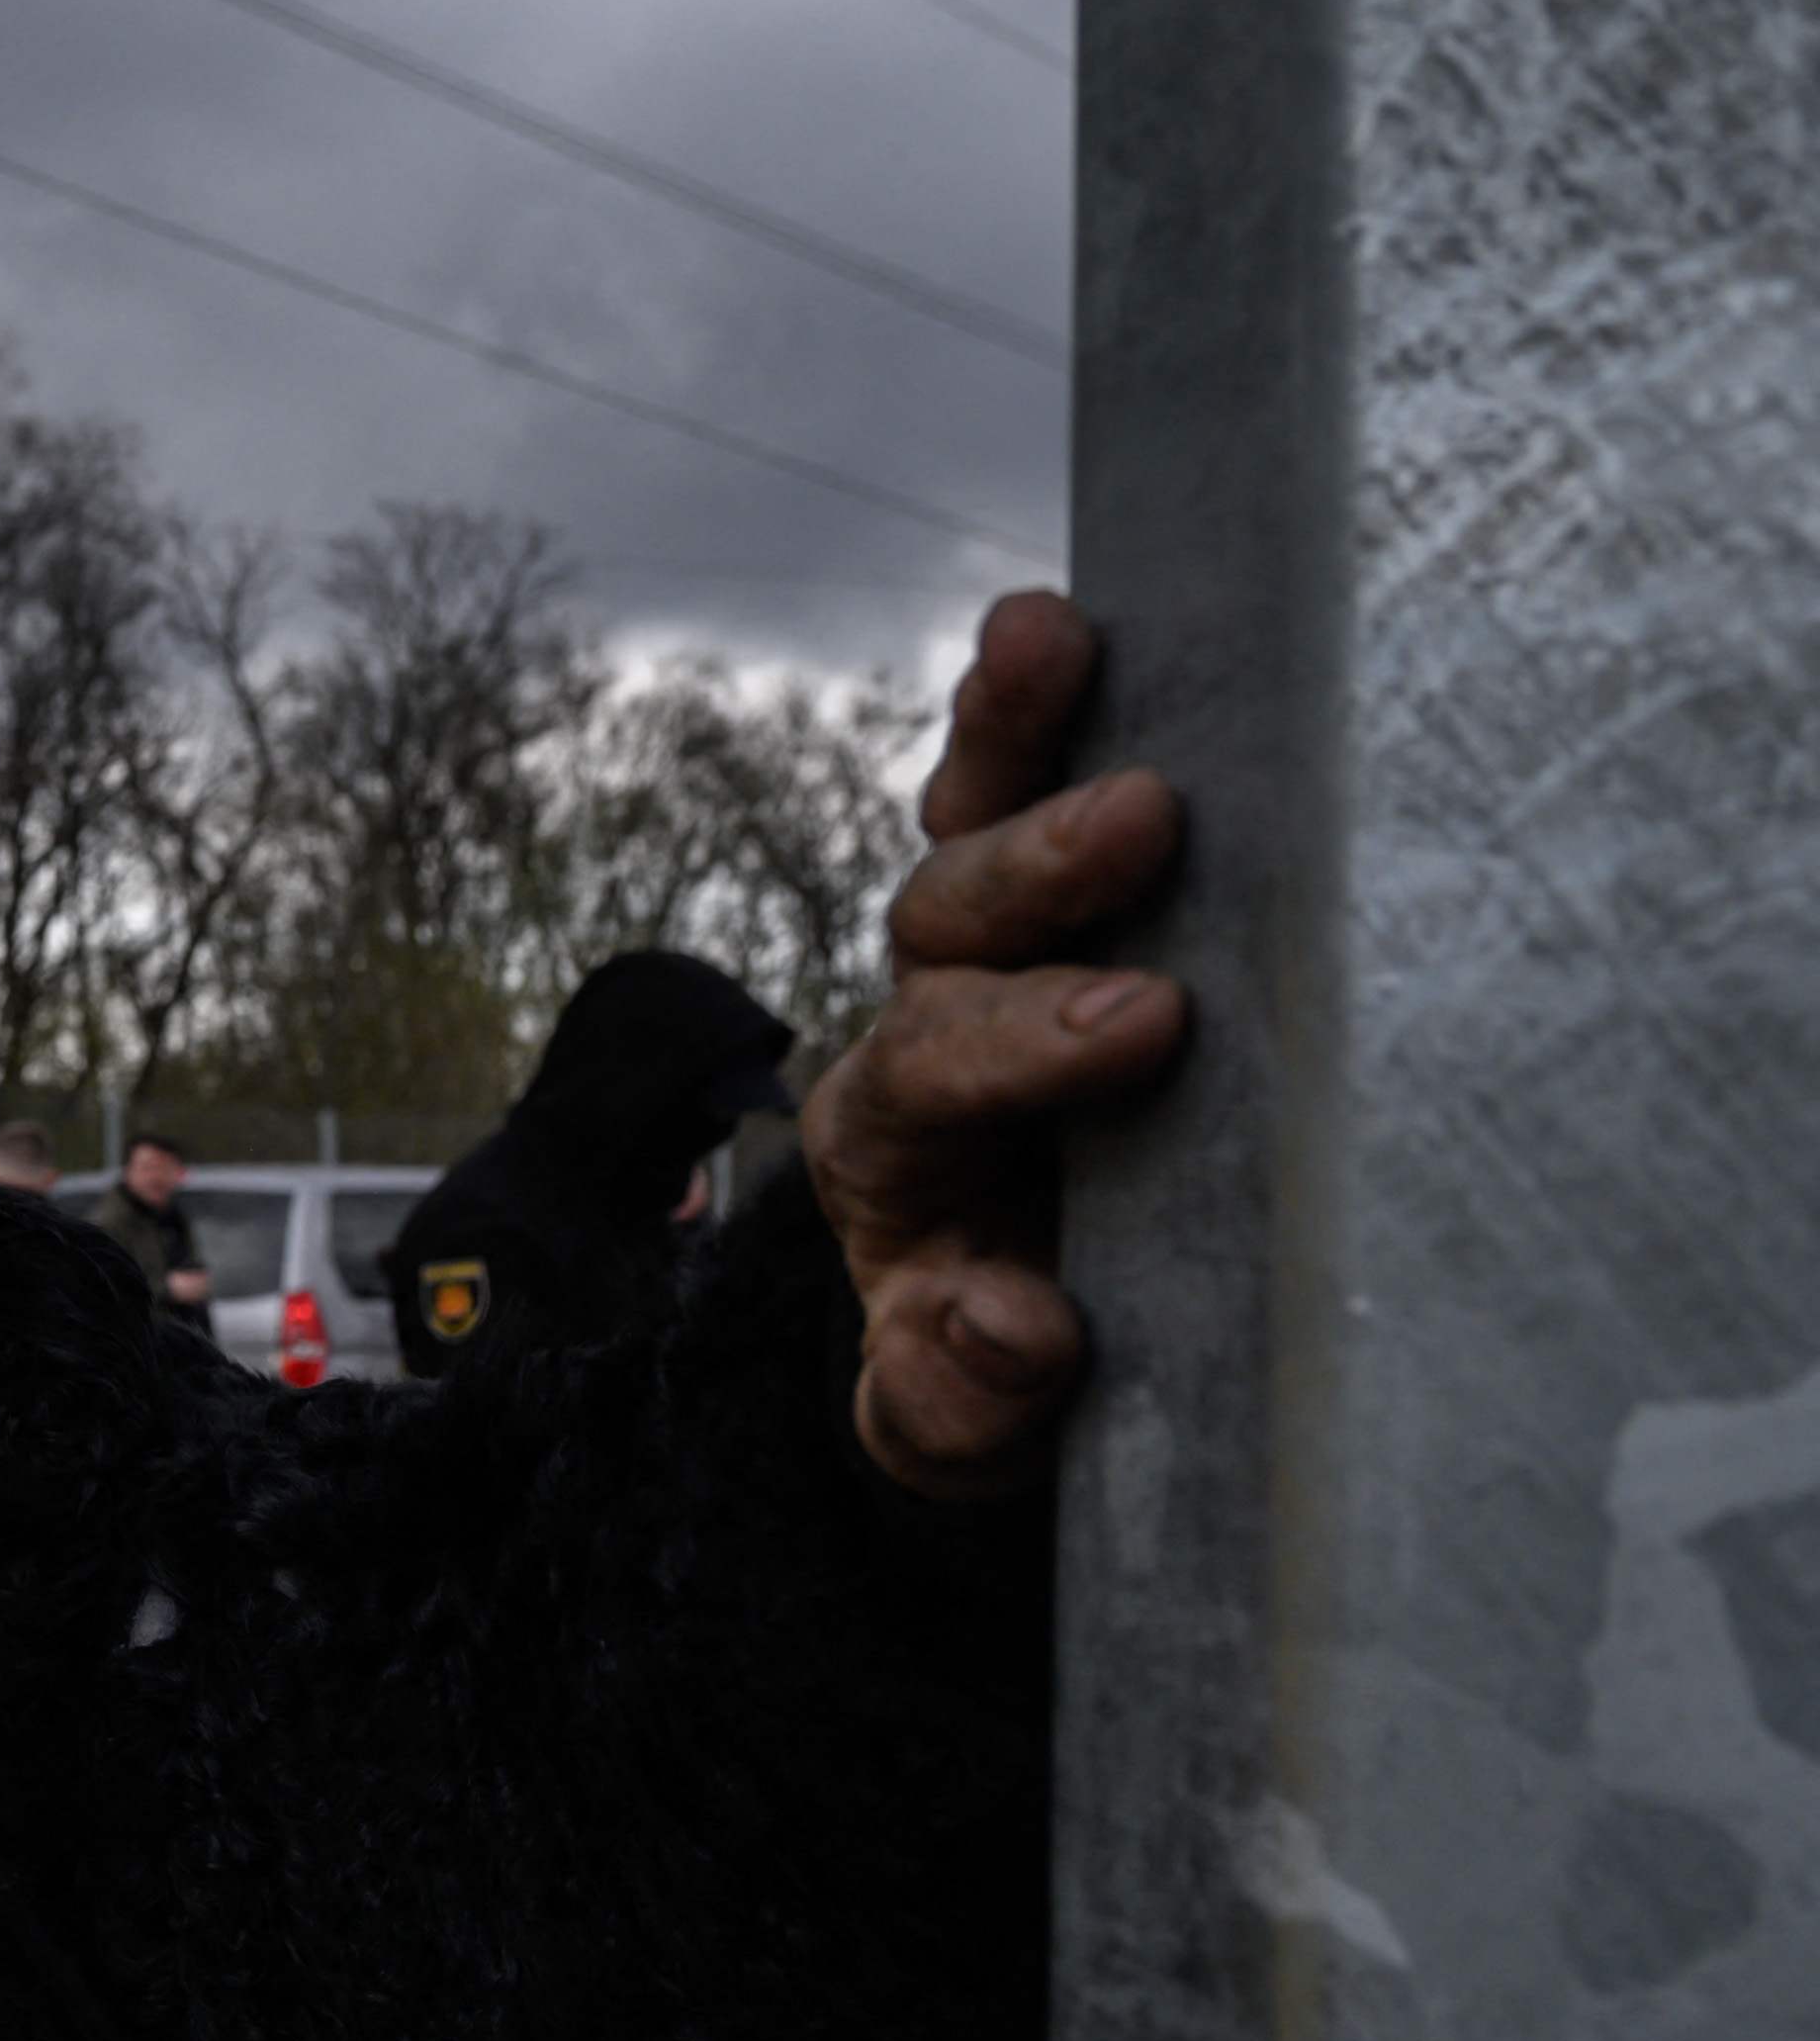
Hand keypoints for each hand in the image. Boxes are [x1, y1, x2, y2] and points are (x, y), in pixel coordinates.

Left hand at [796, 594, 1191, 1496]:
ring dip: (1005, 728)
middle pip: (946, 925)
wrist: (1004, 1324)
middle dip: (1039, 872)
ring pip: (968, 821)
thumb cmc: (993, 1366)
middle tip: (1148, 823)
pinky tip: (1062, 616)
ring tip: (1045, 633)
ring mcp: (980, 950)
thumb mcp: (959, 1425)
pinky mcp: (1057, 901)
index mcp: (891, 1144)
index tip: (1143, 1026)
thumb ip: (960, 1397)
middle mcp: (923, 1024)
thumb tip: (1005, 1326)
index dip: (1024, 1045)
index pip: (928, 1077)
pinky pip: (1023, 783)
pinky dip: (1034, 704)